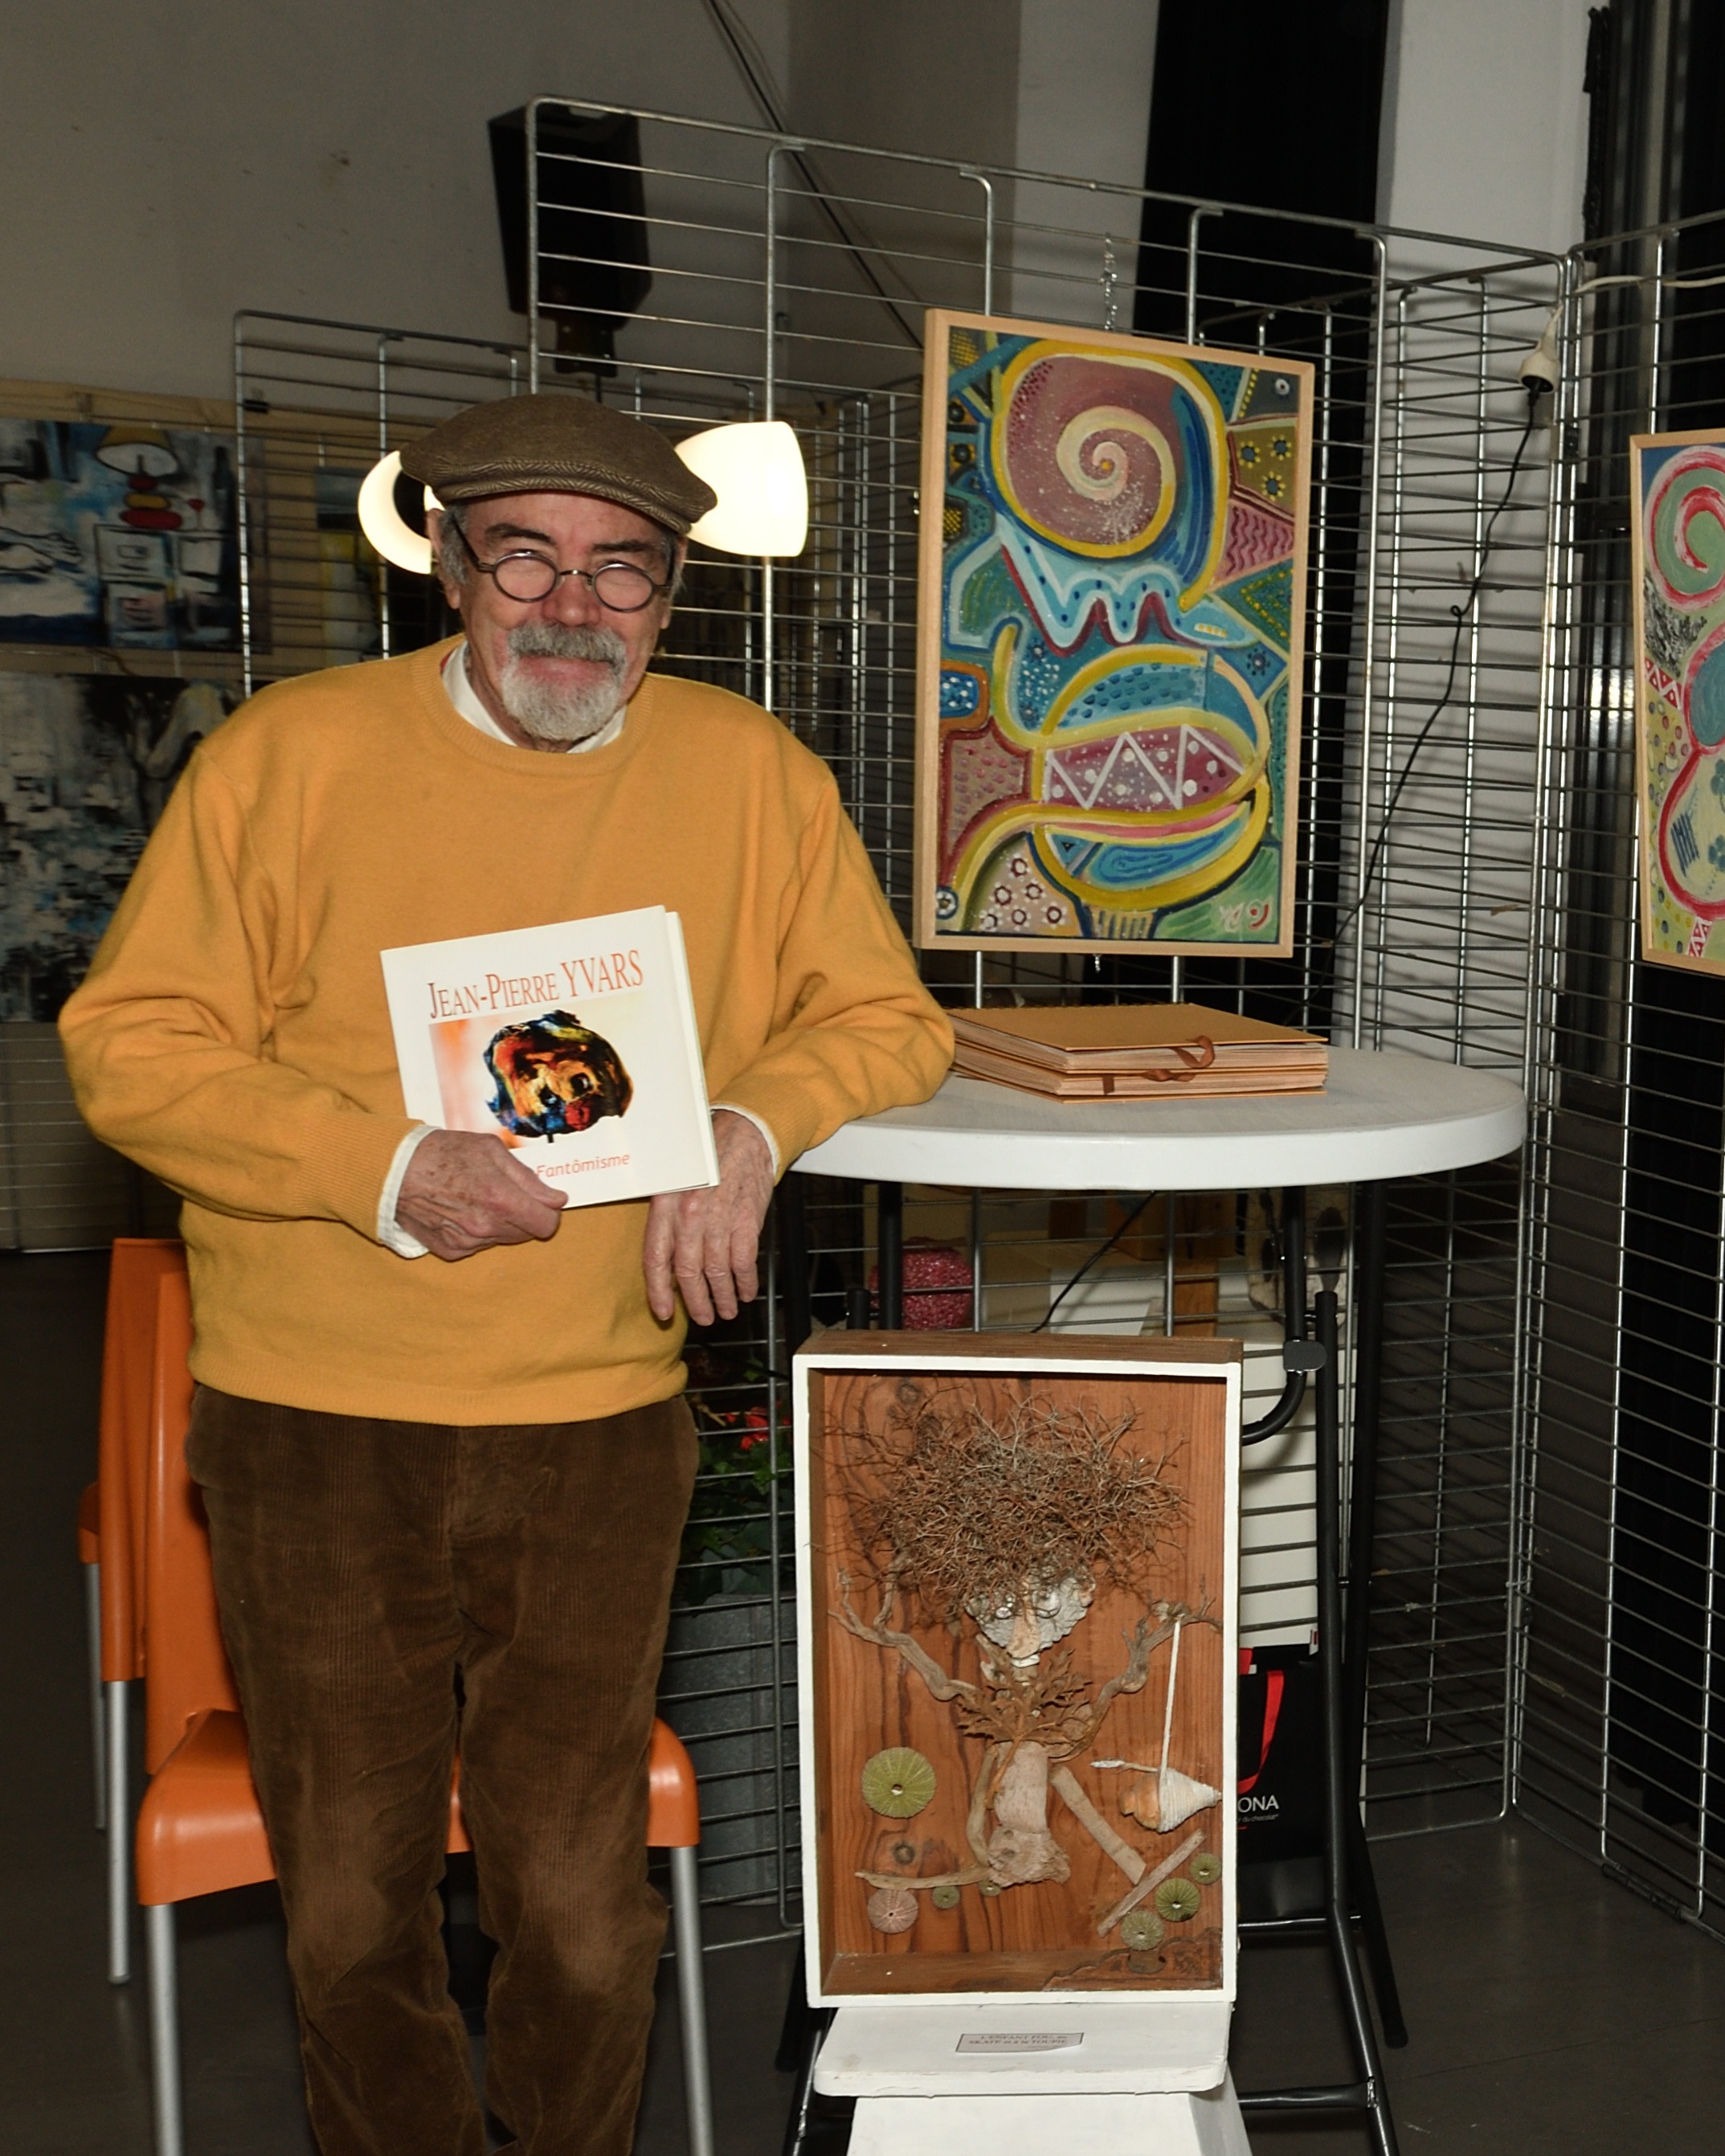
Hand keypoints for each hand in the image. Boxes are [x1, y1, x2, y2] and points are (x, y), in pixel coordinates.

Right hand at [395, 1128, 566, 1260]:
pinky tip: (460, 1210)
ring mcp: (467, 1242)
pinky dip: (477, 1231)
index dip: (549, 1211)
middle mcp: (485, 1227)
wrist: (393, 1170)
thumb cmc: (443, 1152)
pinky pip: (478, 1245)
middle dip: (524, 1214)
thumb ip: (528, 1178)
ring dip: (500, 1222)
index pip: (546, 1224)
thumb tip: (557, 1199)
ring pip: (502, 1239)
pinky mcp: (450, 1250)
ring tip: (477, 1197)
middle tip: (504, 1191)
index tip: (542, 1199)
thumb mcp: (491, 1150)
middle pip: (526, 1233)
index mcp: (501, 1200)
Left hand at [642, 1110, 774, 1325]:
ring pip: (718, 1271)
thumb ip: (666, 1215)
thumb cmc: (707, 1155)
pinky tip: (747, 1292)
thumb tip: (664, 1259)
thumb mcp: (674, 1178)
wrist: (745, 1131)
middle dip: (696, 1301)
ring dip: (723, 1297)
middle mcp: (690, 1213)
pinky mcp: (748, 1218)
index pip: (656, 1257)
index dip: (659, 1290)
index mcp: (666, 1203)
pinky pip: (745, 1261)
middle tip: (703, 1317)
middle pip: (688, 1271)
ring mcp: (720, 1217)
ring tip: (726, 1311)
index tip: (664, 1312)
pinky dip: (746, 1282)